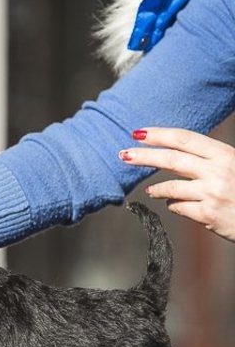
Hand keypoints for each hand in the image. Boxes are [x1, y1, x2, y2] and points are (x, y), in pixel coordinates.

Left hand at [120, 127, 234, 241]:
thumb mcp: (233, 165)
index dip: (159, 135)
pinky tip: (177, 205)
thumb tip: (174, 155)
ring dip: (157, 189)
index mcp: (224, 154)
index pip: (185, 139)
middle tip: (123, 155)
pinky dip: (174, 206)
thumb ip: (208, 160)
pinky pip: (179, 208)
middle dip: (144, 156)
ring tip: (152, 191)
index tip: (138, 133)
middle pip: (171, 159)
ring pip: (170, 187)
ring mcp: (212, 192)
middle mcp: (218, 170)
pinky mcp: (209, 213)